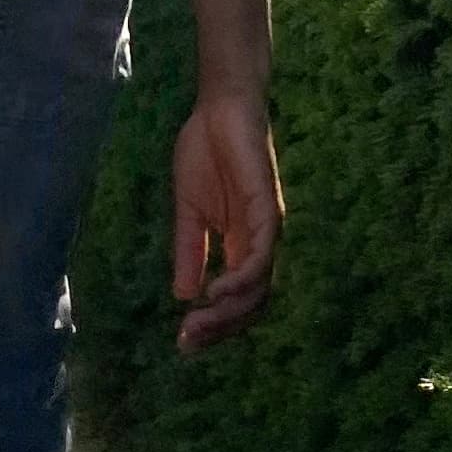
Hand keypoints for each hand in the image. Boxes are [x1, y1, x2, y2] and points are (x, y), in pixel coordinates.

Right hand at [171, 90, 282, 352]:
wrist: (218, 108)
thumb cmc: (205, 152)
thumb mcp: (188, 211)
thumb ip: (190, 250)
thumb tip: (184, 296)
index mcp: (239, 245)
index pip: (235, 298)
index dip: (213, 323)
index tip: (182, 341)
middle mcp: (258, 244)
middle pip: (250, 303)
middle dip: (220, 327)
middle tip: (188, 342)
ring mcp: (266, 229)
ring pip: (259, 287)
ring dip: (230, 311)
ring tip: (199, 325)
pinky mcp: (268, 209)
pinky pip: (262, 255)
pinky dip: (243, 279)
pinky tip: (218, 292)